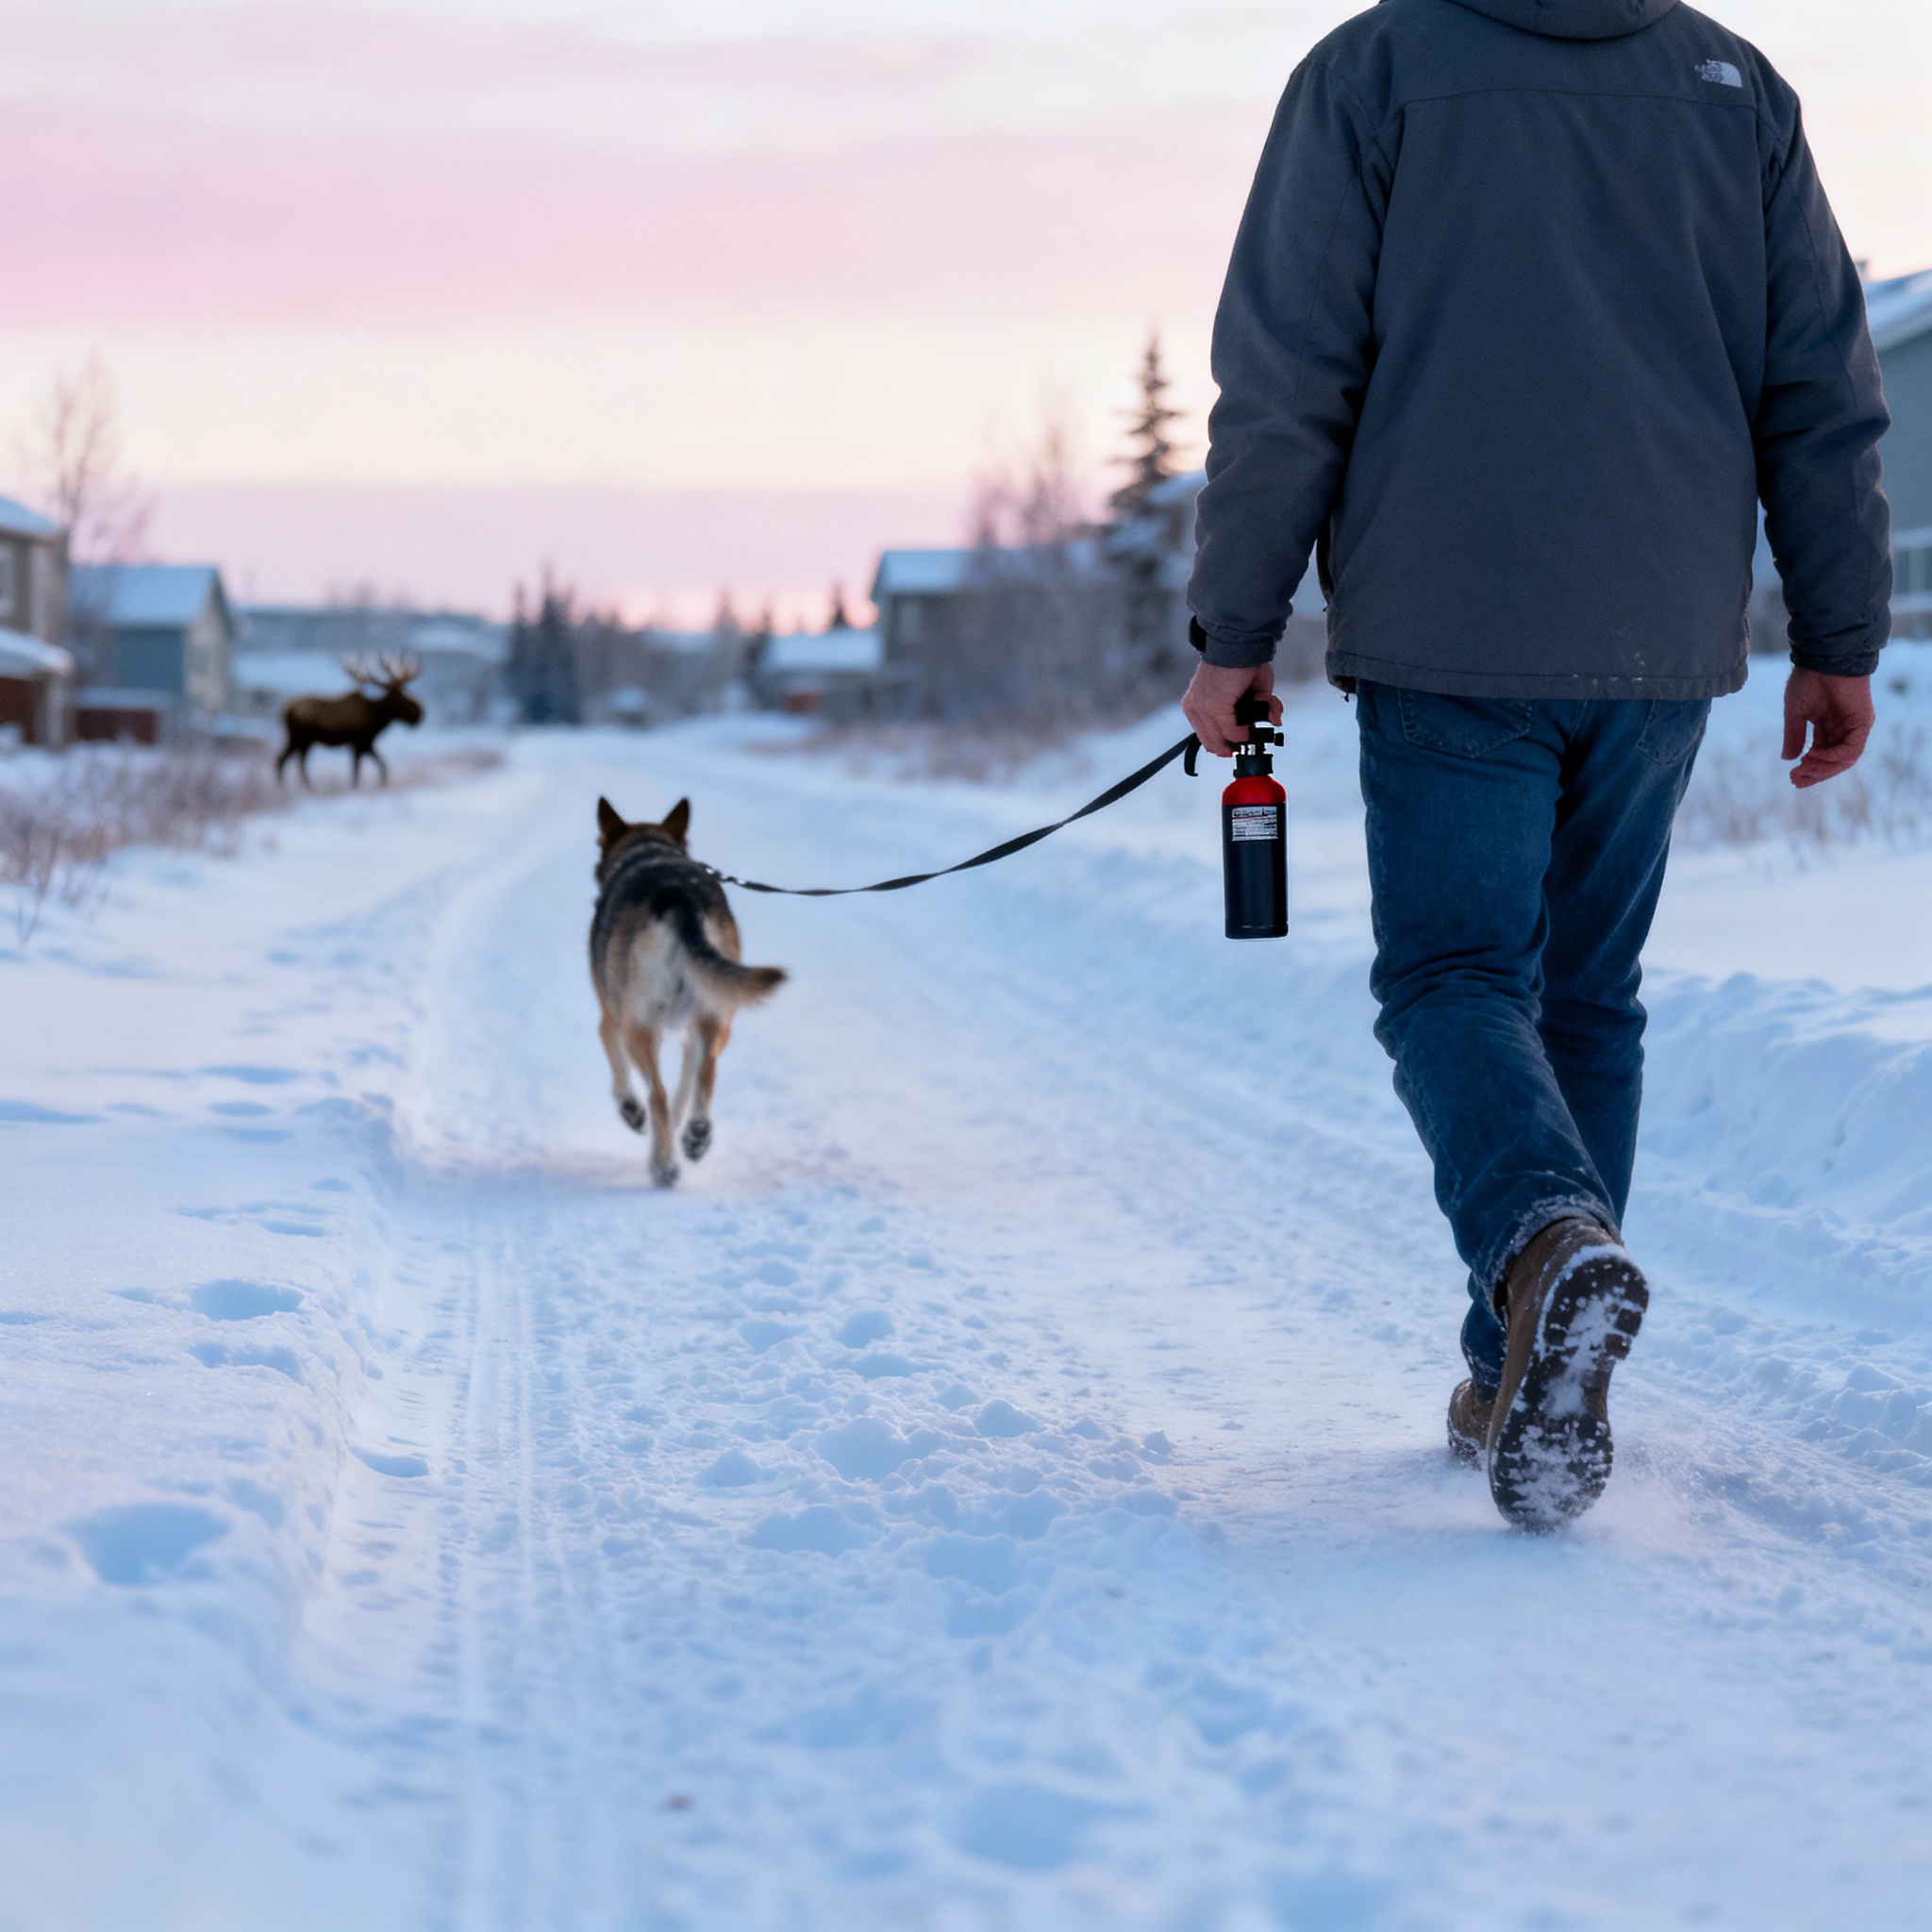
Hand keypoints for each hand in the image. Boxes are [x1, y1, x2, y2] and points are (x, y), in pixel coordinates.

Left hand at [1182, 660, 1280, 757]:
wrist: (1241, 643)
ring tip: (1260, 715)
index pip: (1207, 737)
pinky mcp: (1214, 707)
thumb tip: (1274, 722)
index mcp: (1196, 705)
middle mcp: (1195, 708)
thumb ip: (1257, 711)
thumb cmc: (1244, 664)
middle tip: (1254, 736)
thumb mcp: (1249, 693)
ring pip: (1222, 741)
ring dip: (1246, 735)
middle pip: (1213, 744)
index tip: (1244, 741)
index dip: (1227, 743)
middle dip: (1237, 744)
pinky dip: (1247, 731)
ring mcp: (1202, 709)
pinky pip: (1232, 732)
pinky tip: (1255, 722)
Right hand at [1781, 668, 1873, 788]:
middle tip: (1796, 779)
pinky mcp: (1863, 722)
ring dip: (1824, 768)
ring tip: (1805, 769)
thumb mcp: (1796, 712)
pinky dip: (1834, 757)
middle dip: (1815, 773)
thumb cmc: (1809, 680)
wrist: (1824, 659)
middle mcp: (1844, 729)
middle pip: (1834, 761)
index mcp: (1828, 726)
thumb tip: (1788, 758)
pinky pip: (1852, 749)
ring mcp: (1855, 726)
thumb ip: (1794, 735)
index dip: (1808, 768)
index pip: (1822, 755)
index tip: (1792, 777)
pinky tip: (1815, 756)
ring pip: (1844, 759)